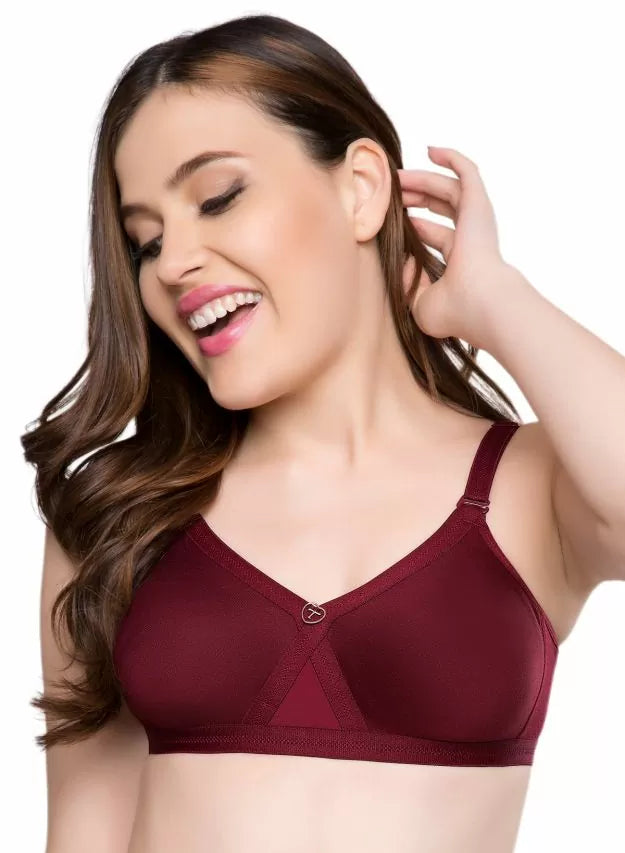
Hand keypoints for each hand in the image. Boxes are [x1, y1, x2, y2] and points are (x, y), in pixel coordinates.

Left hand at [398, 146, 516, 347]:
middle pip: (442, 209)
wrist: (480, 303)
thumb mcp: (419, 302)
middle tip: (392, 192)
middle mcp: (471, 239)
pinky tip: (430, 150)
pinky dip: (452, 157)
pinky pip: (467, 172)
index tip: (392, 220)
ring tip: (399, 175)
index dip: (415, 227)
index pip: (437, 237)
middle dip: (417, 198)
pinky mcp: (478, 204)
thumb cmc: (453, 309)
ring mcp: (476, 221)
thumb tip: (401, 261)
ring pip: (449, 189)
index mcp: (460, 263)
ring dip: (424, 180)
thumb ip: (408, 283)